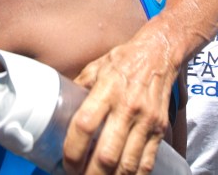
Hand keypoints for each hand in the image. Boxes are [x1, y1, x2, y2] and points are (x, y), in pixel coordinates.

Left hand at [64, 25, 172, 173]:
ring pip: (128, 164)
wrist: (159, 54)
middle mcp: (127, 107)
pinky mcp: (159, 129)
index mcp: (106, 90)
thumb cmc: (123, 61)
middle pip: (107, 154)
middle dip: (91, 174)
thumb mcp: (95, 67)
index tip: (65, 163)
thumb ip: (78, 88)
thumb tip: (57, 105)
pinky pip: (147, 162)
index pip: (85, 126)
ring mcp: (146, 120)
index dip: (73, 150)